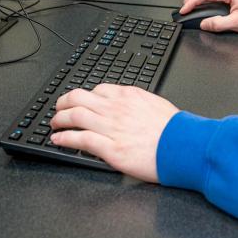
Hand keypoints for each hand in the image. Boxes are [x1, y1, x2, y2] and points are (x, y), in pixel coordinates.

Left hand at [50, 85, 179, 182]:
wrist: (183, 145)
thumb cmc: (175, 130)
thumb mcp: (155, 105)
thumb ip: (138, 104)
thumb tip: (130, 107)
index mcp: (129, 96)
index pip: (98, 90)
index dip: (84, 96)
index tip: (79, 101)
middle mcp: (116, 108)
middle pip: (79, 98)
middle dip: (64, 102)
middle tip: (58, 109)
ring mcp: (111, 127)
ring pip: (75, 115)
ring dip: (59, 119)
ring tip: (54, 124)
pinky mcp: (110, 148)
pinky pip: (80, 139)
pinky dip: (64, 138)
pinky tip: (58, 140)